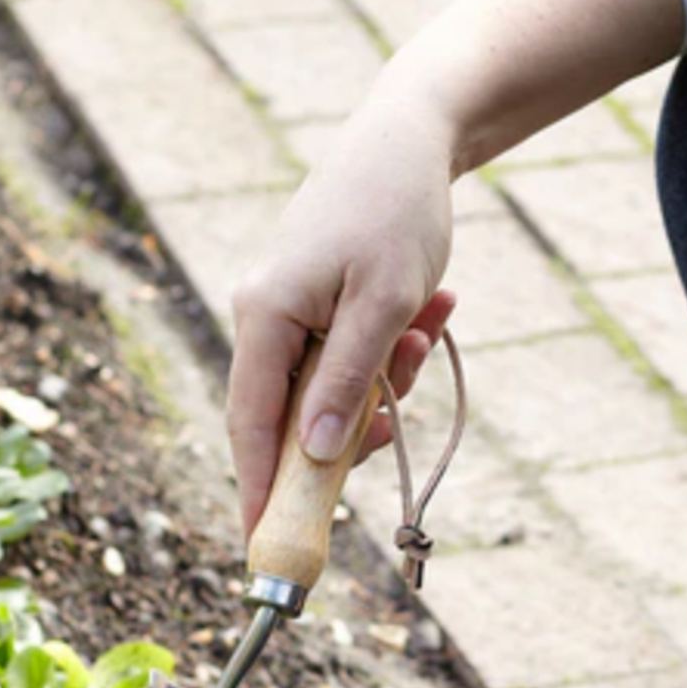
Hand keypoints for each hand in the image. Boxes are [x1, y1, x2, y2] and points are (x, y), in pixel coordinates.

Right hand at [227, 86, 457, 535]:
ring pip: (337, 390)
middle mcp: (266, 319)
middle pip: (299, 416)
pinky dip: (396, 350)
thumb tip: (316, 456)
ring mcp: (292, 313)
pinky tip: (433, 308)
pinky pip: (354, 359)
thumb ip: (347, 384)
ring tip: (428, 323)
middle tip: (406, 388)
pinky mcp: (321, 307)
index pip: (253, 427)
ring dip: (392, 377)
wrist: (412, 142)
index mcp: (265, 318)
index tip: (270, 545)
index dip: (263, 490)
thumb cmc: (396, 215)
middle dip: (362, 417)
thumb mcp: (384, 307)